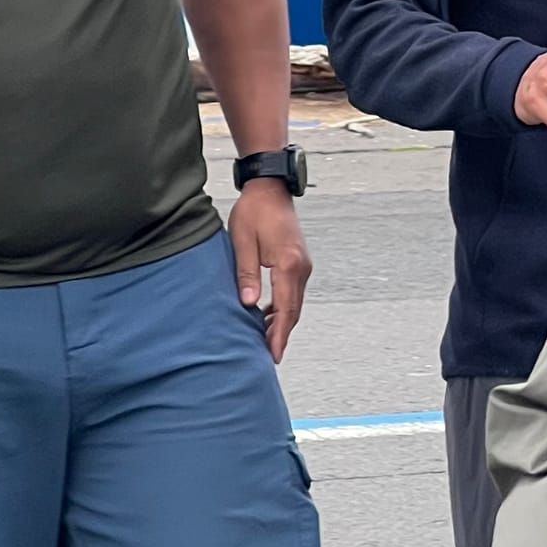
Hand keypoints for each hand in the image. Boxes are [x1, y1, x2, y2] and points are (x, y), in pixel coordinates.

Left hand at [229, 180, 310, 361]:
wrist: (270, 188)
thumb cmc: (253, 212)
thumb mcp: (242, 242)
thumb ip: (245, 273)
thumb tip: (248, 305)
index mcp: (288, 263)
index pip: (285, 309)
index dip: (278, 335)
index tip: (273, 355)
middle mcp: (302, 267)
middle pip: (293, 310)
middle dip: (281, 335)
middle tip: (269, 357)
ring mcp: (303, 264)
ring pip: (294, 303)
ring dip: (282, 322)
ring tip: (265, 342)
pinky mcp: (299, 262)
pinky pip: (293, 292)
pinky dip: (283, 308)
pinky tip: (266, 316)